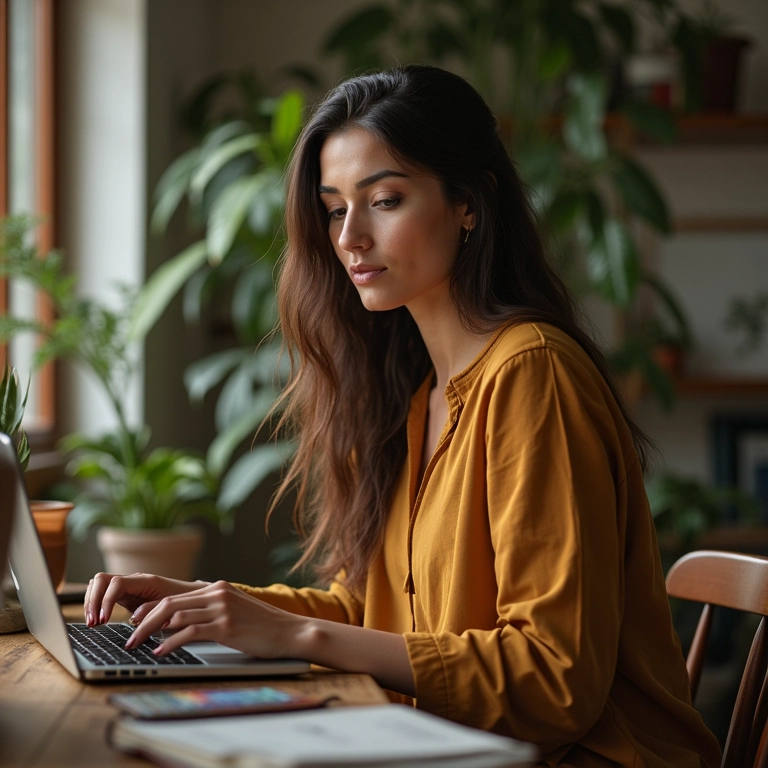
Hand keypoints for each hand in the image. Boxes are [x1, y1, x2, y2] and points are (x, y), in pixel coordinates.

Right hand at [84, 572, 207, 626]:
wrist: (191, 597)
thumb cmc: (183, 601)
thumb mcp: (169, 607)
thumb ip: (152, 611)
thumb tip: (134, 620)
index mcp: (145, 580)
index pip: (115, 583)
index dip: (106, 601)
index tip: (103, 620)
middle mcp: (133, 580)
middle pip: (101, 580)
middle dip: (92, 601)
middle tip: (93, 623)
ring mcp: (127, 586)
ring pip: (98, 584)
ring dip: (91, 602)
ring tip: (92, 624)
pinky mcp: (124, 594)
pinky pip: (103, 593)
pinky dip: (96, 604)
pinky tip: (97, 620)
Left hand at [123, 580, 298, 658]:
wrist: (289, 631)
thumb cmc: (263, 627)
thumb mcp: (235, 610)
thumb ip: (211, 610)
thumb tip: (181, 620)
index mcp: (218, 588)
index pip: (175, 596)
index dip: (151, 609)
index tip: (135, 622)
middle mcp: (217, 594)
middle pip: (169, 603)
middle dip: (144, 620)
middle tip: (129, 636)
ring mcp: (222, 609)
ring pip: (175, 616)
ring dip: (151, 632)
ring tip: (137, 645)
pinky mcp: (226, 626)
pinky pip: (190, 632)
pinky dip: (170, 642)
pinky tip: (160, 651)